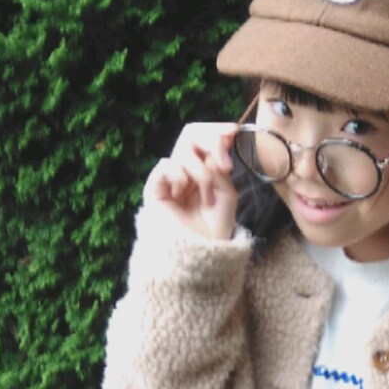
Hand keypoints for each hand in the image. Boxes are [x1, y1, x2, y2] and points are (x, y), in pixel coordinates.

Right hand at [144, 122, 239, 240]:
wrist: (200, 258)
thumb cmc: (214, 230)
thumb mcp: (227, 194)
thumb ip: (220, 167)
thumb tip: (218, 139)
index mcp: (202, 170)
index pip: (203, 138)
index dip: (216, 130)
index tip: (233, 131)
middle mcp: (184, 171)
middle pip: (190, 134)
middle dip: (211, 142)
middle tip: (224, 163)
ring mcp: (169, 180)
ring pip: (183, 151)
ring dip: (202, 173)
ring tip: (208, 198)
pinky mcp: (155, 191)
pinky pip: (165, 165)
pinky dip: (180, 175)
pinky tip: (184, 193)